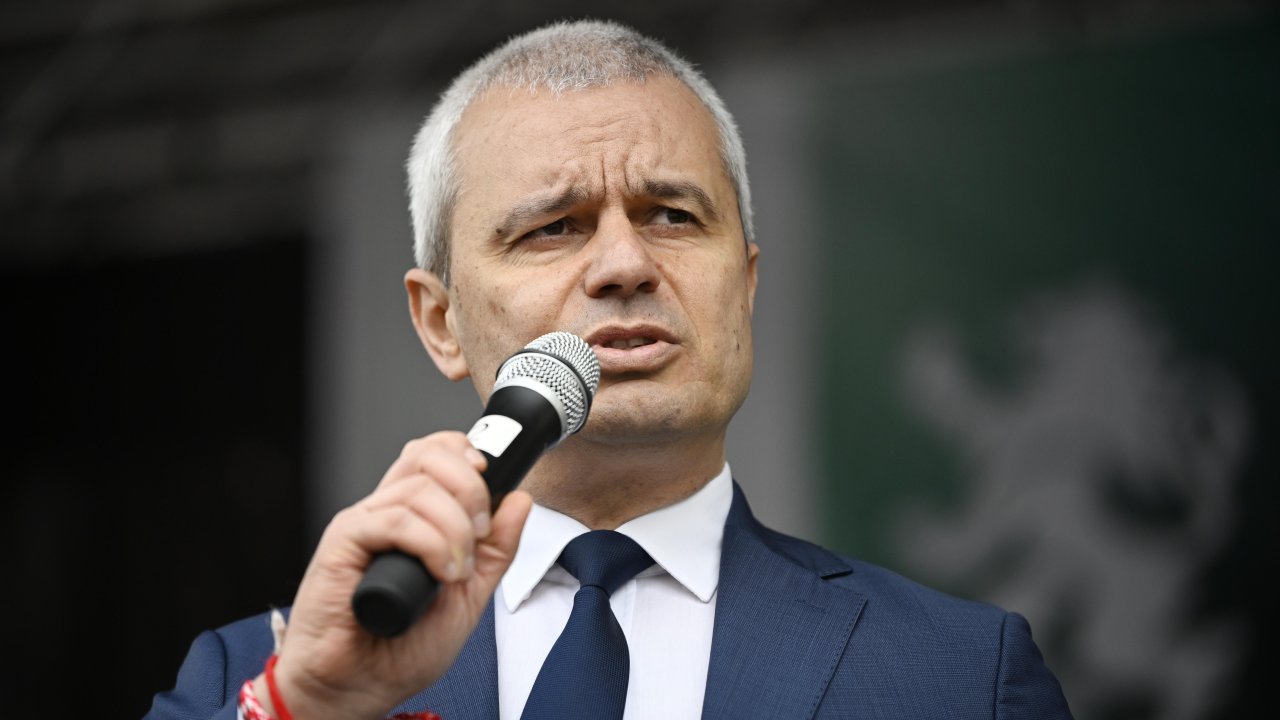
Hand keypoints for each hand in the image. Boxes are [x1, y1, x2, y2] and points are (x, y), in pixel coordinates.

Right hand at [253, 431, 531, 719]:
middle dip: (470, 486)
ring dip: (455, 529)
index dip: (467, 455)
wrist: (359, 688)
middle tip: (480, 532)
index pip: (437, 454)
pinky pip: (393, 519)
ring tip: (457, 571)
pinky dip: (429, 543)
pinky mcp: (342, 542)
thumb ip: (497, 550)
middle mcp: (386, 511)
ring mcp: (364, 524)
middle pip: (427, 454)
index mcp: (414, 516)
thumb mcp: (470, 595)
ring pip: (418, 488)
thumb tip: (519, 499)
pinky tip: (440, 574)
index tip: (493, 483)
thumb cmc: (401, 648)